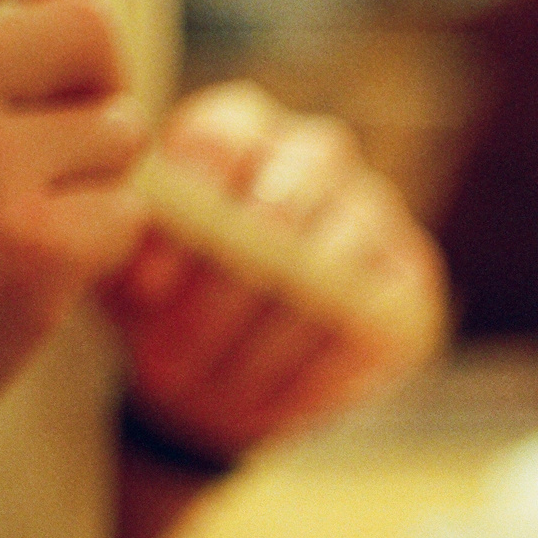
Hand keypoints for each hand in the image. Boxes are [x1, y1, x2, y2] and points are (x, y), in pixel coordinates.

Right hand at [0, 0, 145, 498]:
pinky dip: (103, 248)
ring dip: (97, 178)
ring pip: (121, 131)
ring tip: (23, 221)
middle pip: (86, 28)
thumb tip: (51, 3)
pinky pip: (130, 214)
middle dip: (95, 86)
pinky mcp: (33, 246)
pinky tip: (35, 275)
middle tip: (61, 143)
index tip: (46, 19)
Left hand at [102, 82, 448, 461]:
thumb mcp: (127, 278)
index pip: (219, 140)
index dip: (183, 219)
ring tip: (215, 400)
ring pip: (328, 272)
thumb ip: (126, 255)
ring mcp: (376, 215)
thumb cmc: (167, 308)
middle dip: (222, 299)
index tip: (144, 291)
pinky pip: (370, 326)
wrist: (224, 372)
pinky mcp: (412, 283)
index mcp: (240, 129)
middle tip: (173, 366)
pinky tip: (273, 408)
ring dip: (264, 347)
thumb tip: (146, 276)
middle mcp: (316, 155)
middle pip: (282, 206)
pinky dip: (316, 375)